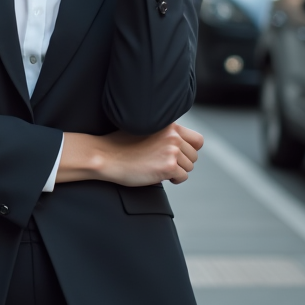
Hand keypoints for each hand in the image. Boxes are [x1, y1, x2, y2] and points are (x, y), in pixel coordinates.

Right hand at [58, 124, 203, 186]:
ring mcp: (171, 150)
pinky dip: (173, 180)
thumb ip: (165, 135)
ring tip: (159, 168)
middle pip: (194, 156)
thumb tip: (183, 148)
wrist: (106, 156)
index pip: (197, 139)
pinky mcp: (168, 166)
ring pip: (189, 167)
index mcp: (169, 124)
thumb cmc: (121, 145)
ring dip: (177, 171)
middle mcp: (173, 135)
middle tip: (164, 164)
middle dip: (182, 162)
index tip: (178, 155)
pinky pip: (182, 177)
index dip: (190, 150)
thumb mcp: (146, 130)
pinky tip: (158, 175)